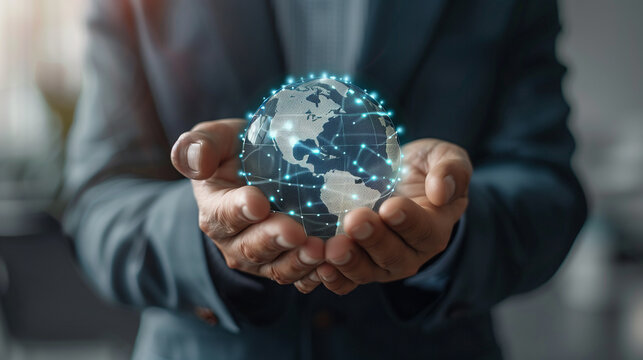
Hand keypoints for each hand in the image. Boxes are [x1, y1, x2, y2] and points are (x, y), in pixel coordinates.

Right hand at [171, 119, 324, 284]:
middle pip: (251, 247)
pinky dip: (315, 275)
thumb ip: (198, 145)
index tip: (258, 202)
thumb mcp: (214, 139)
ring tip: (318, 251)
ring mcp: (261, 258)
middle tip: (295, 232)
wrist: (260, 171)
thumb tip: (198, 161)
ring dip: (297, 262)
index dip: (239, 210)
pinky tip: (332, 266)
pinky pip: (299, 278)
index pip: (223, 214)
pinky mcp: (285, 265)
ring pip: (277, 268)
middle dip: (273, 240)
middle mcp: (233, 241)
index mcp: (214, 209)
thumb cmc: (236, 151)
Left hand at [296, 139, 471, 294]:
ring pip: (368, 270)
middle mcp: (410, 252)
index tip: (391, 207)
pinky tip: (320, 269)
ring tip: (332, 248)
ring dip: (349, 261)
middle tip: (355, 221)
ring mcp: (381, 263)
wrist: (398, 179)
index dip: (408, 221)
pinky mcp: (358, 265)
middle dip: (373, 240)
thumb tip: (441, 191)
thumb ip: (452, 169)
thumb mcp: (444, 157)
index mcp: (435, 228)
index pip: (424, 230)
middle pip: (393, 255)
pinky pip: (347, 280)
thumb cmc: (423, 168)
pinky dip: (335, 279)